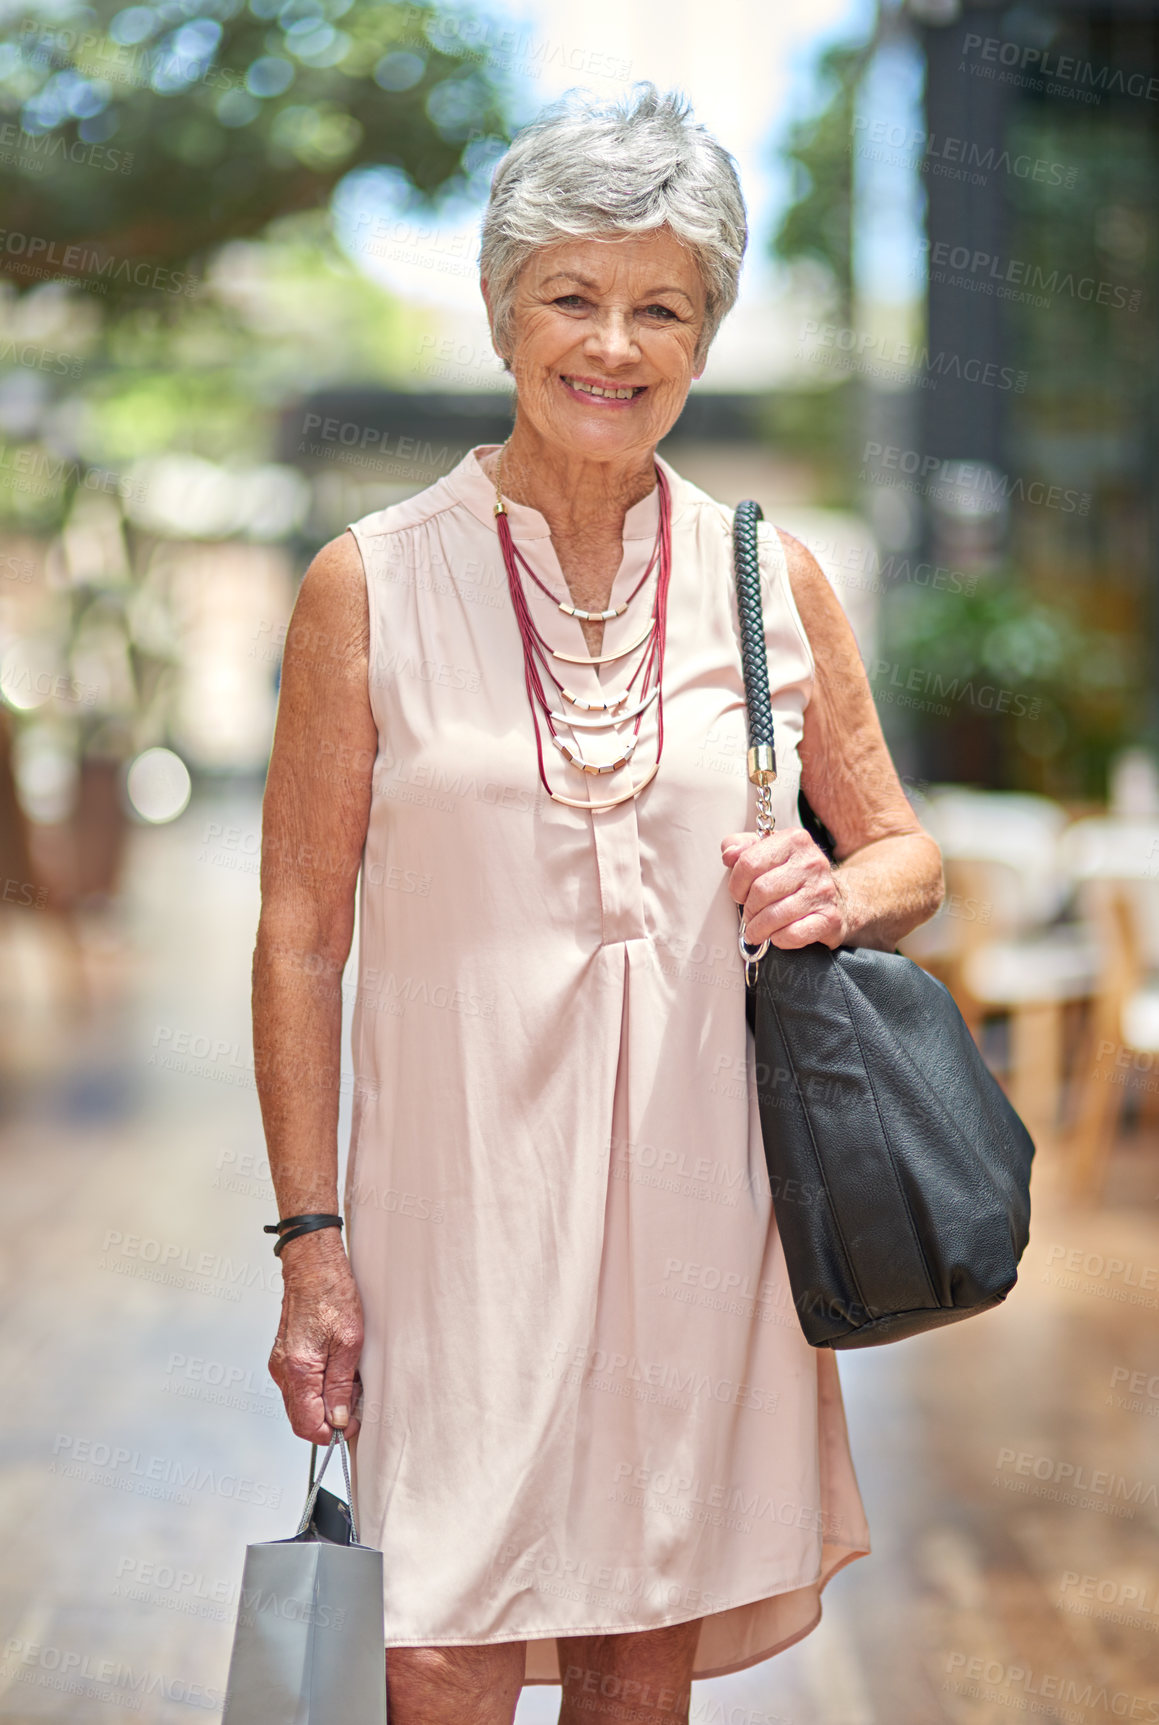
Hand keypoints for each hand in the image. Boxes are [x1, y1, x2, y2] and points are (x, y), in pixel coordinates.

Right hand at [269, 1229, 363, 1443]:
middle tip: (355, 1401)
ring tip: (349, 1380)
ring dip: (325, 1402)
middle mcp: (283, 1370)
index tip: (352, 1424)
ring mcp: (281, 1363)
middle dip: (330, 1419)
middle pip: (301, 1418)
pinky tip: (337, 1369)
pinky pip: (300, 1385)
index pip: (308, 1425)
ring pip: (301, 1403)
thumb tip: (340, 1418)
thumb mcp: (349, 1342)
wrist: (312, 1264)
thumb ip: (341, 1385)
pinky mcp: (285, 1356)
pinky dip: (318, 1387)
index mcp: (299, 1370)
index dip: (333, 1433)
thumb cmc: (331, 1293)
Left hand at [721, 827, 847, 950]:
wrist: (836, 897)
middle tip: (749, 915)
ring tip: (756, 930)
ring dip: (759, 928)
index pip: (749, 863)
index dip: (736, 884)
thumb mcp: (768, 851)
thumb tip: (729, 854)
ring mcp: (823, 890)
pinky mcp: (830, 918)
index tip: (739, 894)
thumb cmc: (794, 875)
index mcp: (794, 840)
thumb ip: (742, 847)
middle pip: (761, 890)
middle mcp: (812, 862)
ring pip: (775, 915)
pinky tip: (777, 935)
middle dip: (749, 908)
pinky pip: (793, 934)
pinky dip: (779, 939)